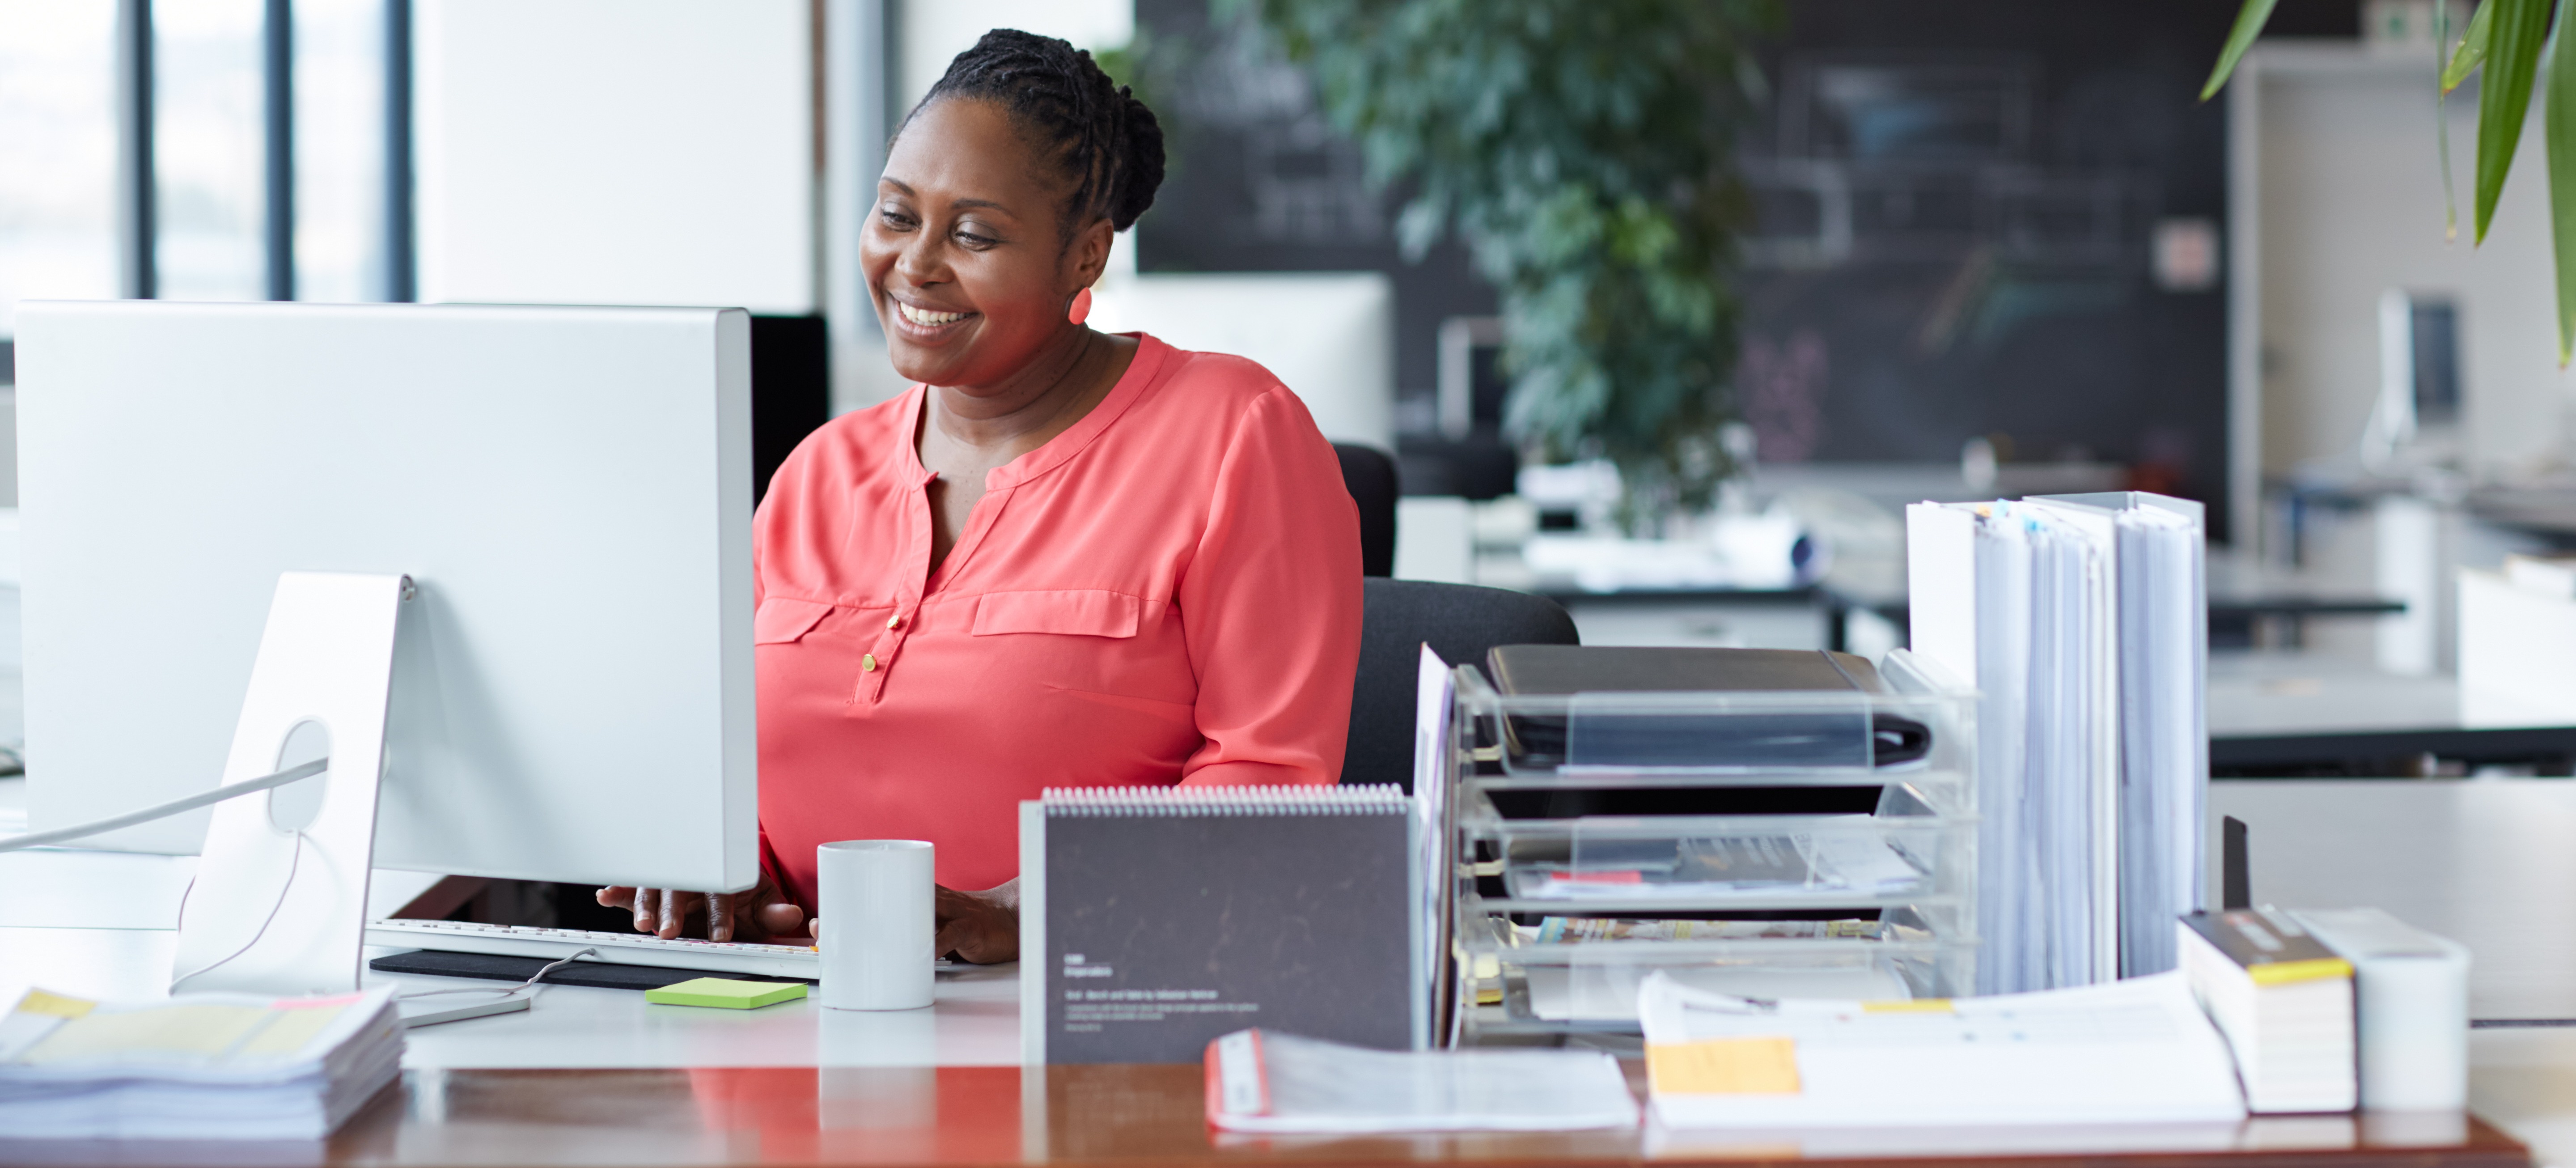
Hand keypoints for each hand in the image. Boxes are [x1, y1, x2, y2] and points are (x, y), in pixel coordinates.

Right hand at [595, 871, 807, 941]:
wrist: (722, 867)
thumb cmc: (739, 888)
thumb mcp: (761, 898)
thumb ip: (774, 912)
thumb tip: (793, 917)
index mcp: (722, 878)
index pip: (722, 897)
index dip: (721, 917)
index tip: (721, 936)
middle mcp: (693, 877)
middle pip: (682, 892)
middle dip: (675, 912)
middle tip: (670, 931)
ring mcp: (669, 879)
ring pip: (654, 890)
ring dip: (645, 906)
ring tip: (642, 924)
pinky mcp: (650, 884)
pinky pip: (631, 886)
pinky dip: (617, 890)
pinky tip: (605, 894)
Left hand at [808, 882, 1017, 962]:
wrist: (1014, 919)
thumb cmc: (971, 924)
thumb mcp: (935, 924)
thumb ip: (909, 934)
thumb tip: (875, 958)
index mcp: (918, 895)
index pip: (878, 894)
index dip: (846, 907)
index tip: (819, 922)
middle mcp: (930, 898)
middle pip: (884, 903)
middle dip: (850, 919)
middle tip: (822, 932)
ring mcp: (951, 912)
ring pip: (910, 917)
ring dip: (882, 932)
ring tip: (855, 946)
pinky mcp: (969, 928)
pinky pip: (947, 938)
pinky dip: (930, 947)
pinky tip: (917, 956)